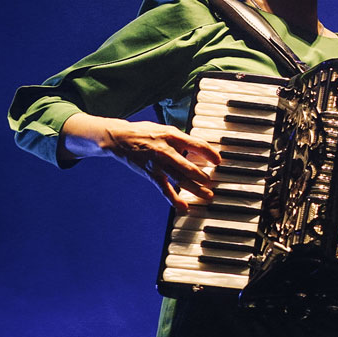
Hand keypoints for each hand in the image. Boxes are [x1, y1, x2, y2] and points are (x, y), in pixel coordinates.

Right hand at [59, 113, 220, 210]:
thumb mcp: (165, 129)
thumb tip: (199, 147)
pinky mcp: (150, 173)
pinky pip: (164, 188)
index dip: (210, 153)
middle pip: (189, 166)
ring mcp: (158, 163)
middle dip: (203, 176)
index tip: (218, 161)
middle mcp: (166, 149)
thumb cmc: (145, 132)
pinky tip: (183, 207)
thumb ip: (181, 139)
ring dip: (195, 189)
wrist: (119, 138)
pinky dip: (174, 198)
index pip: (197, 144)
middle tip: (214, 183)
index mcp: (173, 135)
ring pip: (180, 178)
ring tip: (207, 196)